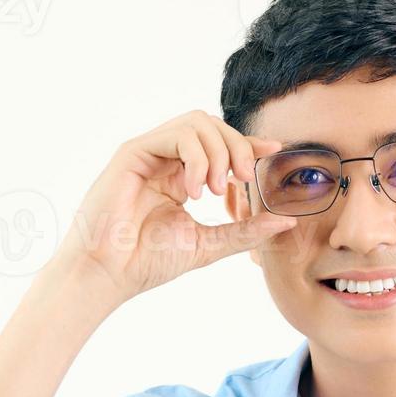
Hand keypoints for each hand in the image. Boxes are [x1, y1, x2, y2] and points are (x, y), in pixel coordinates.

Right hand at [49, 109, 298, 303]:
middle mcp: (166, 160)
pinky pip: (175, 135)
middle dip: (238, 146)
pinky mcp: (133, 152)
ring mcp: (149, 153)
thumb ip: (245, 230)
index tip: (274, 151)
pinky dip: (196, 158)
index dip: (249, 143)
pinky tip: (195, 190)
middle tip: (245, 178)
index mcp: (182, 176)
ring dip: (218, 152)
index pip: (221, 145)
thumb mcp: (209, 244)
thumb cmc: (147, 262)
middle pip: (213, 125)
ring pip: (197, 123)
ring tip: (218, 188)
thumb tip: (287, 221)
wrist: (109, 273)